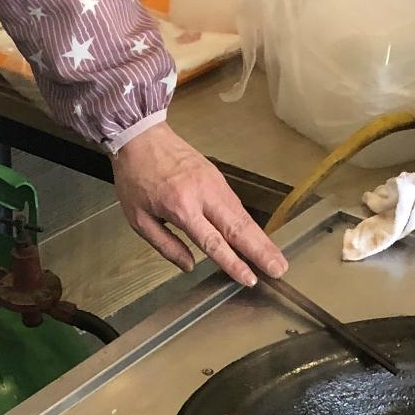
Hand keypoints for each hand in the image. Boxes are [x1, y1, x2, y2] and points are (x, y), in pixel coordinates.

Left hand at [112, 124, 286, 288]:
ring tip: (277, 259)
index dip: (233, 262)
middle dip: (261, 251)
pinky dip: (250, 224)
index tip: (250, 279)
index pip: (213, 241)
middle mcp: (203, 194)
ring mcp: (214, 183)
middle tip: (279, 270)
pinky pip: (237, 205)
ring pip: (243, 216)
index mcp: (181, 207)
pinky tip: (260, 240)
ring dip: (262, 239)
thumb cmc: (135, 178)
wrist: (141, 135)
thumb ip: (166, 245)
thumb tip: (189, 266)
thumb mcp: (139, 219)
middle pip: (238, 228)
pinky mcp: (218, 177)